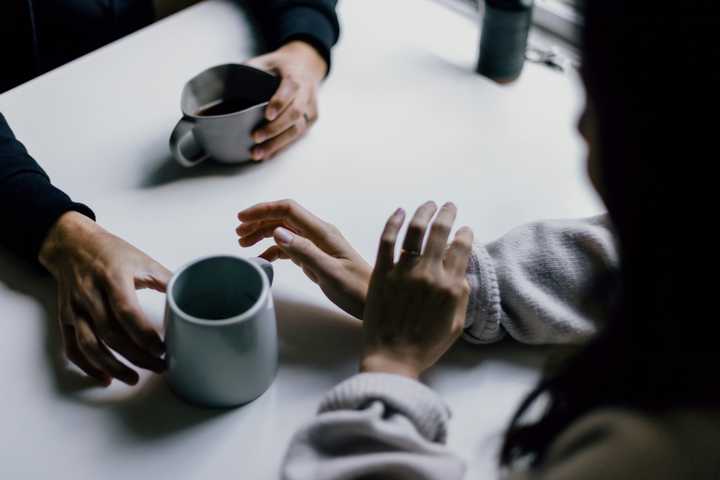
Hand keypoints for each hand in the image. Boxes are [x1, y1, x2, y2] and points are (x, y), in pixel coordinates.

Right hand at [38, 212, 170, 385]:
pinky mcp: (65, 318)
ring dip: (112, 366)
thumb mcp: (142, 259)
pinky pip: (72, 347)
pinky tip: (105, 377)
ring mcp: (75, 308)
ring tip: (134, 378)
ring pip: (90, 345)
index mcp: (113, 278)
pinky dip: (87, 366)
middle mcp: (90, 295)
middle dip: (136, 356)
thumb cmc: (111, 252)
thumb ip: (166, 279)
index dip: (144, 335)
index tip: (163, 349)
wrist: (72, 244)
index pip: (127, 312)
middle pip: (111, 334)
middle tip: (159, 367)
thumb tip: (190, 296)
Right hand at [236, 200, 370, 318]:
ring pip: (285, 231)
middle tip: (238, 233)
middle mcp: (319, 234)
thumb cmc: (356, 290)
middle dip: (259, 221)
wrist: (373, 303)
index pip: (288, 210)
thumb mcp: (330, 273)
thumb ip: (305, 252)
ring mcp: (317, 246)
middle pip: (284, 218)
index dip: (263, 210)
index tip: (241, 218)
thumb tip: (277, 232)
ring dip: (264, 234)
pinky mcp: (316, 258)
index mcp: (323, 232)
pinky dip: (274, 250)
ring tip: (244, 244)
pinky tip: (263, 259)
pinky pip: (290, 248)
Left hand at [245, 41, 327, 160]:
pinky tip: (269, 154)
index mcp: (295, 75)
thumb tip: (228, 82)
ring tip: (259, 153)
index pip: (290, 89)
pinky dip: (282, 146)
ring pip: (298, 129)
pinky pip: (298, 136)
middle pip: (295, 113)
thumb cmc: (282, 65)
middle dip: (275, 128)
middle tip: (256, 137)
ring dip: (278, 143)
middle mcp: (306, 92)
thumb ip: (251, 68)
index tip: (267, 115)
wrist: (306, 66)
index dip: (280, 102)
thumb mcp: (267, 60)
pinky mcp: (312, 119)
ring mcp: (311, 107)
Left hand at [360, 202, 473, 379]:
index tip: (465, 229)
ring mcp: (403, 271)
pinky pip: (387, 240)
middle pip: (440, 232)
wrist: (392, 358)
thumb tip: (462, 273)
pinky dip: (394, 222)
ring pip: (415, 230)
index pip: (462, 248)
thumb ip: (461, 295)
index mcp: (450, 286)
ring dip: (424, 212)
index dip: (465, 234)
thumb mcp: (456, 324)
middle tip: (449, 206)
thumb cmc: (425, 346)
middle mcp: (429, 274)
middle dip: (447, 214)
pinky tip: (400, 212)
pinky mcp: (381, 273)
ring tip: (429, 204)